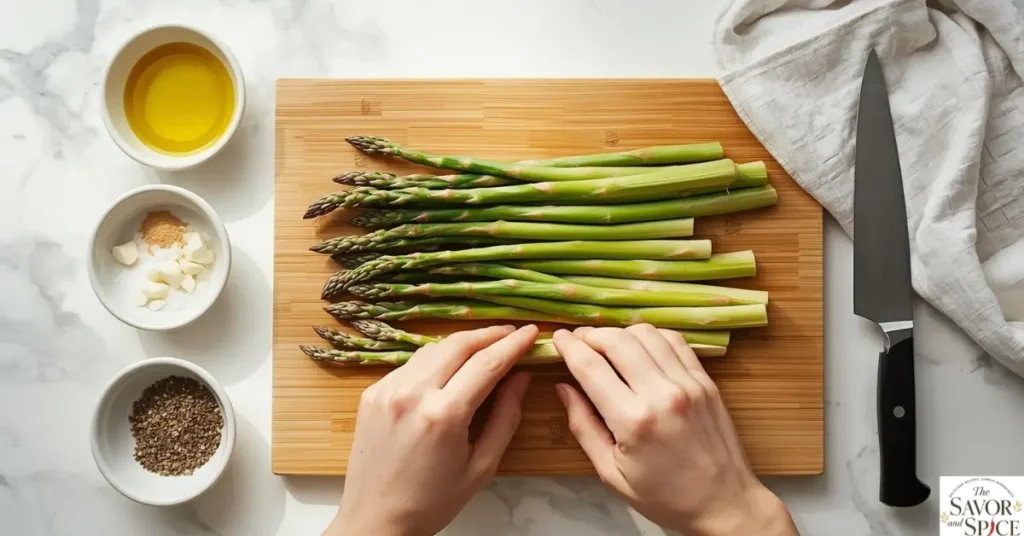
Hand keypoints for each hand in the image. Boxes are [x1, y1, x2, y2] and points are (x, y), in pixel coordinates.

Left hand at [325, 325, 538, 535]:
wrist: (376, 519)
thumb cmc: (433, 501)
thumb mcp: (482, 466)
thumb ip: (506, 416)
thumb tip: (521, 377)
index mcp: (443, 415)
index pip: (487, 363)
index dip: (513, 344)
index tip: (533, 332)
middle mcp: (412, 394)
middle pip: (459, 344)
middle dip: (490, 334)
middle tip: (512, 333)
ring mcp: (387, 389)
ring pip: (434, 349)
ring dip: (463, 343)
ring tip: (486, 347)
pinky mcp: (373, 392)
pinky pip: (412, 364)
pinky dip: (436, 359)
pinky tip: (450, 367)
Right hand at [552, 326, 797, 535]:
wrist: (724, 503)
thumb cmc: (664, 497)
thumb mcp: (611, 473)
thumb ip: (583, 426)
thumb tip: (563, 388)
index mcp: (633, 421)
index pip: (590, 366)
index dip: (568, 346)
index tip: (558, 339)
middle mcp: (661, 394)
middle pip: (616, 340)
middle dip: (591, 335)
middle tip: (579, 341)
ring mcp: (688, 384)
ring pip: (646, 334)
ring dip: (620, 333)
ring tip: (608, 345)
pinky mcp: (705, 381)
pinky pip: (674, 341)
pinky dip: (651, 336)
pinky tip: (640, 347)